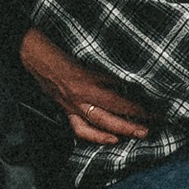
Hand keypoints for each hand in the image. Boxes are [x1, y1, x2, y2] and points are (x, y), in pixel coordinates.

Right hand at [20, 24, 149, 146]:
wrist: (34, 53)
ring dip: (118, 132)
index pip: (119, 100)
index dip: (137, 108)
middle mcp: (80, 98)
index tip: (154, 111)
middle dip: (131, 125)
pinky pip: (80, 129)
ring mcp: (72, 106)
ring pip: (97, 125)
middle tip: (149, 129)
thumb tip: (127, 84)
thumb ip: (106, 72)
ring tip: (134, 135)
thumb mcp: (87, 56)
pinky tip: (109, 139)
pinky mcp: (65, 109)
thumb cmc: (60, 49)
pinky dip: (95, 137)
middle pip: (110, 117)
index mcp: (87, 83)